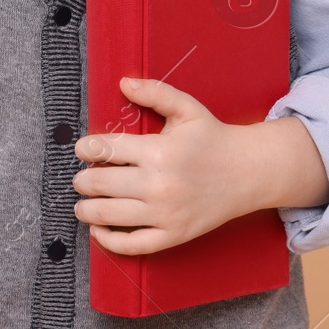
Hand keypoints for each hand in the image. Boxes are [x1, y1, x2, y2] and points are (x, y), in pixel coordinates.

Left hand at [71, 76, 256, 254]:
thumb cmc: (213, 138)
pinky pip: (133, 245)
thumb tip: (123, 83)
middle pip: (101, 184)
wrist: (248, 172)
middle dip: (82, 181)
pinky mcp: (174, 234)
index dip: (86, 149)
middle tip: (79, 179)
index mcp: (158, 150)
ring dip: (86, 209)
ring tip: (81, 203)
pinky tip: (98, 230)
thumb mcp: (186, 108)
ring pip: (109, 215)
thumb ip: (155, 93)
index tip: (81, 149)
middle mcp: (158, 184)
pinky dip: (109, 241)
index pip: (106, 150)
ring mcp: (165, 213)